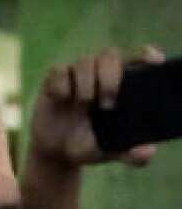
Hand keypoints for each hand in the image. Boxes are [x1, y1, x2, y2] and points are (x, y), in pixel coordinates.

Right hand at [29, 46, 165, 168]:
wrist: (54, 152)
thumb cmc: (88, 146)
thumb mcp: (110, 151)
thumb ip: (130, 154)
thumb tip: (148, 151)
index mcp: (120, 85)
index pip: (137, 59)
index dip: (146, 55)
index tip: (154, 62)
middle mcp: (99, 74)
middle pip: (109, 55)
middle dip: (110, 77)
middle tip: (107, 105)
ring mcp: (75, 75)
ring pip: (85, 61)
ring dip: (86, 83)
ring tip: (83, 105)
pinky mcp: (53, 79)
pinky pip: (59, 71)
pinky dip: (62, 84)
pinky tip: (62, 99)